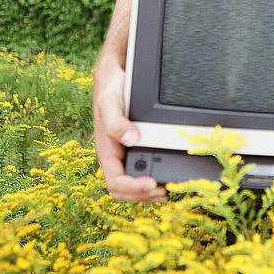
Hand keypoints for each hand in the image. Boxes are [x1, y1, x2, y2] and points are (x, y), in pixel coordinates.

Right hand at [93, 61, 168, 202]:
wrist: (114, 78)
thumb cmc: (109, 91)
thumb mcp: (110, 103)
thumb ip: (116, 121)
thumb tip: (130, 139)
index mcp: (107, 151)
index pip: (115, 182)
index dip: (133, 188)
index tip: (151, 184)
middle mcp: (116, 156)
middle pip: (125, 190)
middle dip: (144, 195)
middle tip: (164, 191)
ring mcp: (125, 154)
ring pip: (133, 184)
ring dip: (149, 192)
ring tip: (166, 189)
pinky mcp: (135, 148)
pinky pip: (141, 170)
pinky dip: (153, 179)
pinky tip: (165, 178)